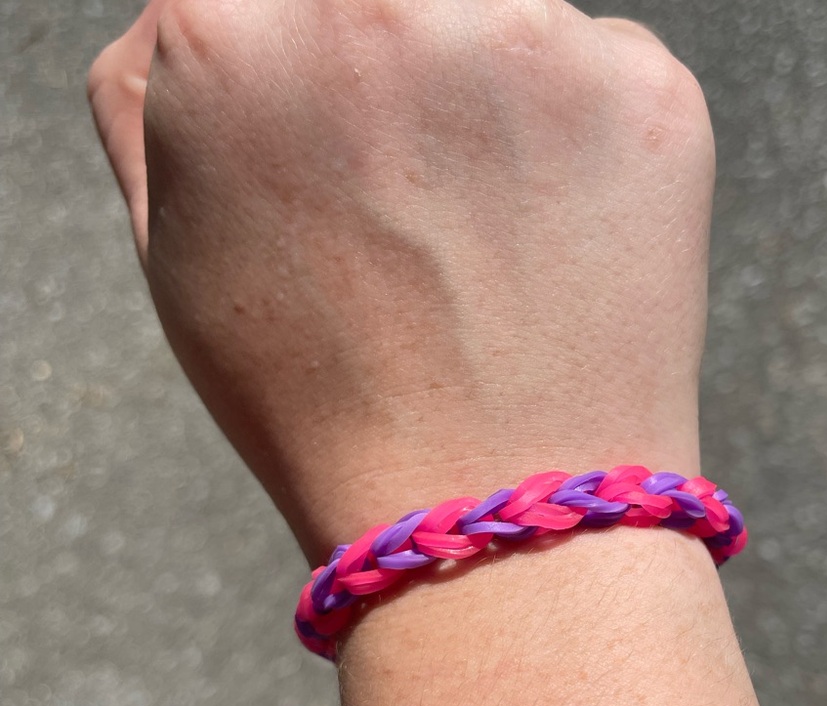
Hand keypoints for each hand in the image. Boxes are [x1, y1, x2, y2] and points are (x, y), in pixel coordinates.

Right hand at [88, 0, 715, 563]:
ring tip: (487, 241)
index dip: (308, 83)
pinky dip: (581, 143)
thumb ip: (159, 93)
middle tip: (418, 198)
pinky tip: (560, 249)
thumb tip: (210, 13)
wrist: (492, 513)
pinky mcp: (646, 94)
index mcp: (233, 36)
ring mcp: (528, 41)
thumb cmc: (320, 403)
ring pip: (499, 20)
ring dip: (489, 102)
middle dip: (395, 76)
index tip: (337, 150)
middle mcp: (379, 5)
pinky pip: (600, 74)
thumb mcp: (176, 253)